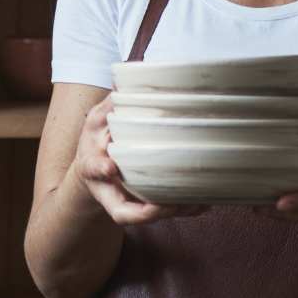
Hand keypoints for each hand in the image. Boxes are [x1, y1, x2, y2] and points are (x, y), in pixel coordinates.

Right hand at [73, 95, 206, 225]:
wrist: (95, 169)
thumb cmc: (97, 141)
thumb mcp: (97, 121)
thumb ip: (110, 105)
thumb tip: (126, 81)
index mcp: (92, 167)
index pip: (93, 170)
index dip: (100, 170)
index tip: (110, 167)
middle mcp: (108, 190)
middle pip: (124, 211)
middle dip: (146, 210)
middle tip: (165, 204)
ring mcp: (125, 202)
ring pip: (146, 215)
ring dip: (171, 211)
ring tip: (195, 202)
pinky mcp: (143, 206)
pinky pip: (162, 212)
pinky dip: (184, 209)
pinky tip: (205, 201)